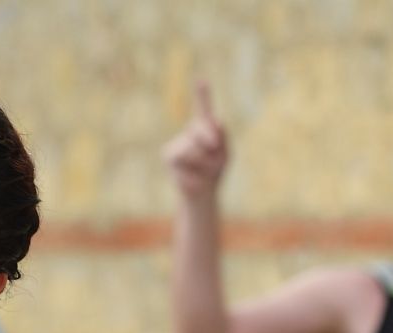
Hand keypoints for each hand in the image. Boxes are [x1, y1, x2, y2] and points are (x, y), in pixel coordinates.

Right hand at [163, 80, 228, 198]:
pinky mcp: (168, 154)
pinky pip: (183, 156)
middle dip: (212, 145)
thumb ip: (221, 137)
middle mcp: (189, 131)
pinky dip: (192, 167)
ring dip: (204, 161)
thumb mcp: (224, 153)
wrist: (201, 193)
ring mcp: (177, 142)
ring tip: (203, 170)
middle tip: (215, 161)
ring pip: (193, 146)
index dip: (202, 94)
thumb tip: (215, 123)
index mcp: (204, 128)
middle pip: (202, 129)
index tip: (201, 79)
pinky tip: (192, 175)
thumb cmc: (214, 171)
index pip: (203, 108)